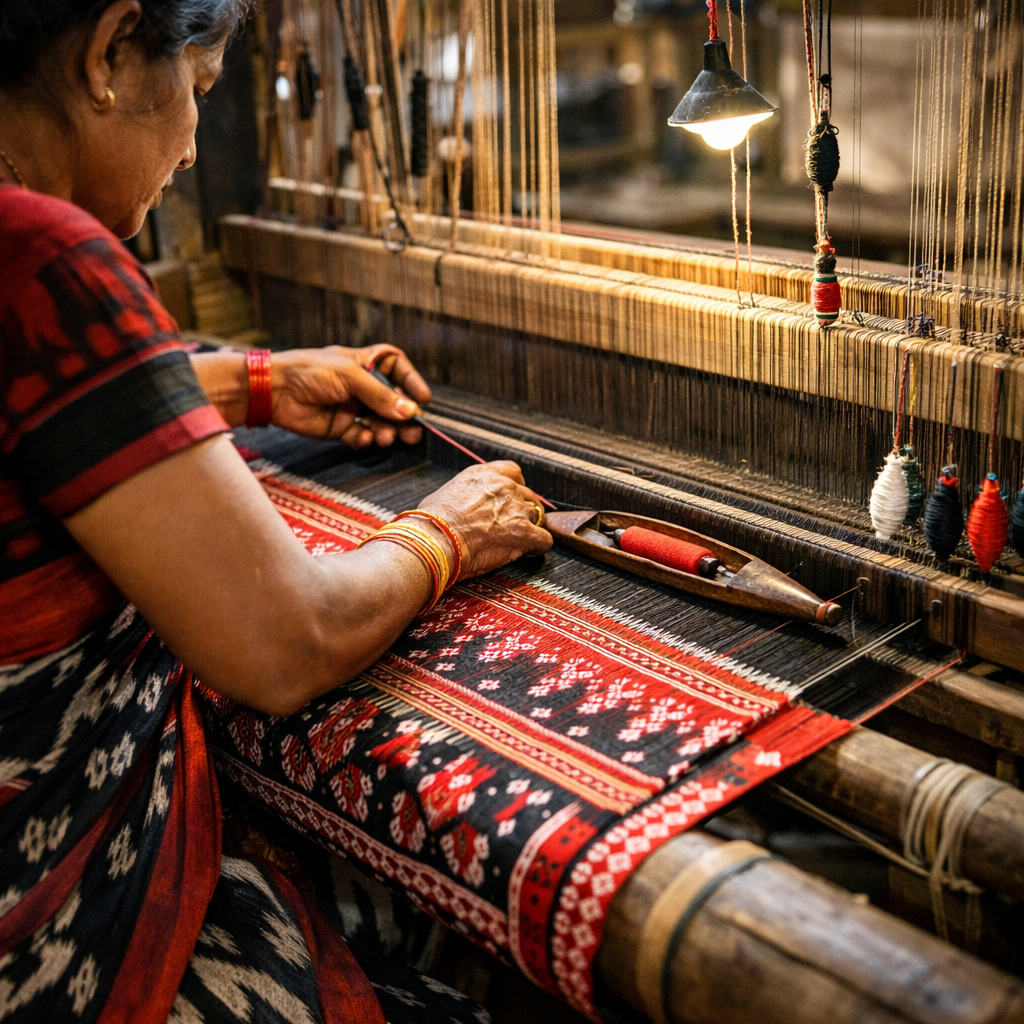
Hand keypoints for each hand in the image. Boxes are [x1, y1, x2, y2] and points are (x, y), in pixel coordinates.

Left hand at [270, 345, 432, 446]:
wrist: (274, 391)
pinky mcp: (339, 427)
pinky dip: (366, 439)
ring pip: (380, 422)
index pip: (396, 368)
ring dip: (387, 430)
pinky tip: (363, 437)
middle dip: (404, 416)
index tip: (423, 398)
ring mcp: (351, 407)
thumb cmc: (309, 371)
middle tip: (413, 430)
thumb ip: (380, 395)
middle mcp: (360, 386)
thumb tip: (410, 411)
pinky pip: (361, 436)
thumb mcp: (350, 377)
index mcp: (364, 365)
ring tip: (386, 436)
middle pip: (392, 401)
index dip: (410, 381)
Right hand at [417, 461, 552, 579]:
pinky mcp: (523, 531)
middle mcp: (503, 486)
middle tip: (512, 527)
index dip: (515, 488)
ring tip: (519, 542)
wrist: (436, 540)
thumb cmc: (432, 524)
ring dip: (531, 528)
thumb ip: (464, 495)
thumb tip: (461, 508)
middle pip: (527, 495)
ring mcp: (515, 507)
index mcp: (483, 475)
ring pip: (537, 515)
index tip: (510, 500)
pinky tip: (529, 552)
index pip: (512, 471)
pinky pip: (544, 539)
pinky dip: (539, 547)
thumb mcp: (445, 495)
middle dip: (522, 511)